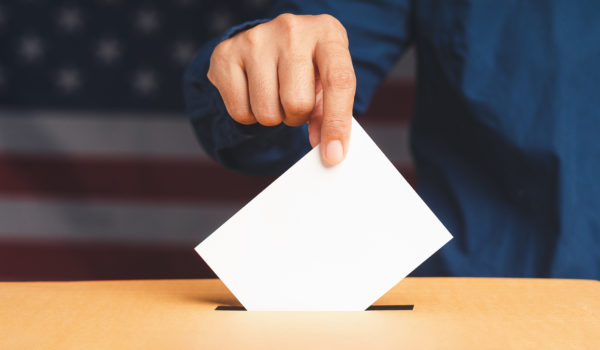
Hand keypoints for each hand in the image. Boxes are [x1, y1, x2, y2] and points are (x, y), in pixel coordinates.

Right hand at [207, 14, 355, 165]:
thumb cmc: (307, 65)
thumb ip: (330, 114)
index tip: (334, 155)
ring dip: (273, 117)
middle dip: (297, 116)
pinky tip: (253, 94)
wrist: (270, 41)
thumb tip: (327, 150)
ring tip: (275, 96)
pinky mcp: (225, 54)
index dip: (337, 123)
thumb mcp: (327, 81)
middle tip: (294, 103)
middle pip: (297, 103)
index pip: (339, 81)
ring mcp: (255, 39)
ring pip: (267, 112)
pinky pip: (239, 112)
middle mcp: (291, 29)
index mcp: (326, 33)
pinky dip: (248, 115)